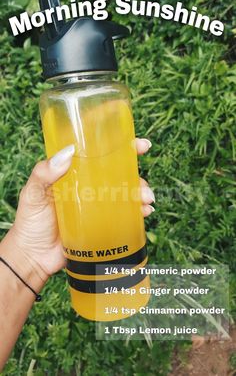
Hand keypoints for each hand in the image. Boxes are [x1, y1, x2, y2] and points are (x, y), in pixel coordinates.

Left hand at [9, 138, 154, 278]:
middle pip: (120, 175)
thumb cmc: (30, 222)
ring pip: (126, 195)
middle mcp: (90, 188)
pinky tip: (145, 213)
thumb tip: (68, 152)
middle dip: (137, 176)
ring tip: (146, 200)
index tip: (140, 146)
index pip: (101, 156)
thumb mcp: (33, 193)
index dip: (122, 148)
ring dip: (141, 194)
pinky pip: (126, 216)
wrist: (33, 257)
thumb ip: (44, 173)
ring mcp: (98, 207)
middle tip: (143, 185)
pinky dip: (139, 213)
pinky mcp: (103, 226)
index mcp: (75, 175)